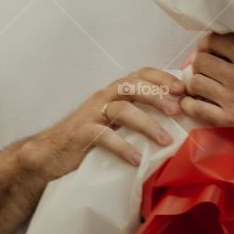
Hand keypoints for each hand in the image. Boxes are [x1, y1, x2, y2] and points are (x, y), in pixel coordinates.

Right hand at [23, 67, 186, 180]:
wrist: (50, 153)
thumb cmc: (89, 137)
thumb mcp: (115, 122)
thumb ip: (137, 115)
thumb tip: (177, 121)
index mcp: (114, 92)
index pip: (140, 74)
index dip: (162, 77)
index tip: (183, 89)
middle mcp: (104, 97)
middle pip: (132, 86)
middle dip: (156, 96)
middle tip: (177, 111)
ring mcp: (91, 114)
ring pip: (122, 109)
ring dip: (146, 123)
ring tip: (165, 141)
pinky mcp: (81, 133)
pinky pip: (103, 136)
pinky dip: (122, 146)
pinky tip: (136, 159)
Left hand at [181, 32, 233, 167]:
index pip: (215, 41)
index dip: (209, 43)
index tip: (210, 47)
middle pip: (201, 60)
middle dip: (200, 61)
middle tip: (205, 66)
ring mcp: (231, 99)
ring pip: (195, 82)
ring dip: (194, 80)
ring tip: (200, 83)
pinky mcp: (228, 121)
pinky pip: (197, 109)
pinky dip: (190, 103)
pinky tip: (193, 101)